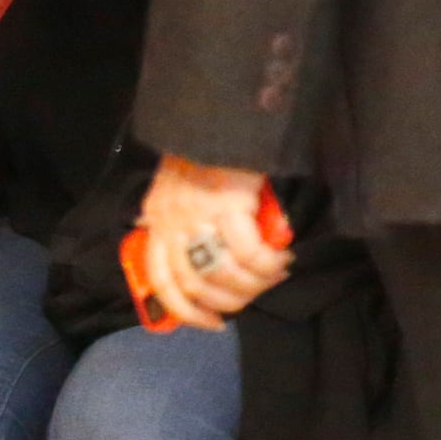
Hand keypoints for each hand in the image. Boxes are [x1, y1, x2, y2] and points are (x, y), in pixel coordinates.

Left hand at [134, 156, 289, 329]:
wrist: (220, 116)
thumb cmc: (205, 149)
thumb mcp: (177, 187)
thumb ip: (178, 219)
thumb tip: (189, 253)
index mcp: (158, 220)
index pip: (161, 281)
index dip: (186, 311)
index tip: (212, 323)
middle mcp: (172, 222)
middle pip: (196, 284)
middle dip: (229, 300)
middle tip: (254, 295)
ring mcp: (198, 215)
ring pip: (224, 273)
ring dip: (253, 285)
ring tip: (273, 276)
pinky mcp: (228, 205)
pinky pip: (250, 252)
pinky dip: (268, 264)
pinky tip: (282, 259)